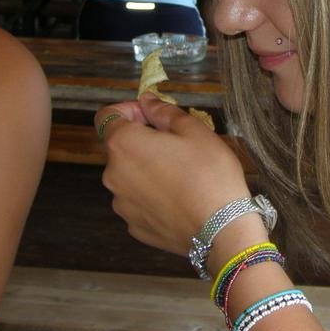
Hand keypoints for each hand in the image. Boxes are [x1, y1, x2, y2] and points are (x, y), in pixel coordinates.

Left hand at [95, 95, 251, 255]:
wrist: (222, 229)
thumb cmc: (210, 175)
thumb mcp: (194, 130)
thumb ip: (163, 111)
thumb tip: (147, 101)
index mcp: (124, 145)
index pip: (107, 117)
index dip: (128, 110)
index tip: (151, 114)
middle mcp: (113, 174)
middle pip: (120, 148)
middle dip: (143, 141)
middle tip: (177, 146)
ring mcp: (122, 203)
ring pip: (130, 176)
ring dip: (147, 170)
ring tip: (181, 176)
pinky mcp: (134, 225)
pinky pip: (139, 201)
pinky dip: (153, 196)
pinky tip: (179, 199)